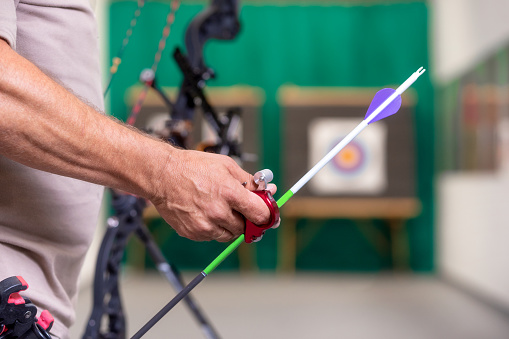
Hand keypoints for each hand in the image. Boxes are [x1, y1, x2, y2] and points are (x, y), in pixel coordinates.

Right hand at [150, 149, 276, 242]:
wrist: (163, 175)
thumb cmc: (193, 167)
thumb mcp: (227, 166)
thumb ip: (250, 182)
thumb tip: (267, 191)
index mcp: (230, 193)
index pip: (260, 214)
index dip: (267, 215)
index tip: (268, 215)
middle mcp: (218, 212)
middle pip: (246, 228)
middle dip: (247, 219)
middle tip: (240, 209)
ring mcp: (205, 225)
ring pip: (230, 235)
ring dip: (231, 225)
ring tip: (219, 208)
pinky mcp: (194, 233)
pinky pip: (213, 236)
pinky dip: (214, 228)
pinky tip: (206, 212)